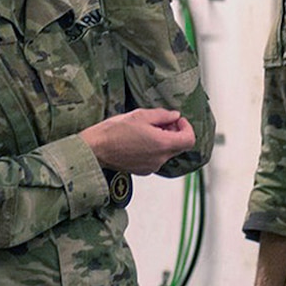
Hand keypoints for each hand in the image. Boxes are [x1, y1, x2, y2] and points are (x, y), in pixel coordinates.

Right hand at [80, 109, 194, 173]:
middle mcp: (160, 159)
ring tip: (147, 129)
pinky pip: (156, 158)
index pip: (189, 139)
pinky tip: (140, 140)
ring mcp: (152, 166)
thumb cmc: (114, 131)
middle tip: (162, 122)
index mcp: (162, 144)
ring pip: (167, 152)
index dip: (187, 127)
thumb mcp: (140, 115)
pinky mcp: (143, 170)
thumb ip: (162, 115)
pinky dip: (154, 148)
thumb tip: (175, 116)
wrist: (95, 149)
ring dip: (164, 140)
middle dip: (174, 132)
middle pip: (179, 146)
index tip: (177, 120)